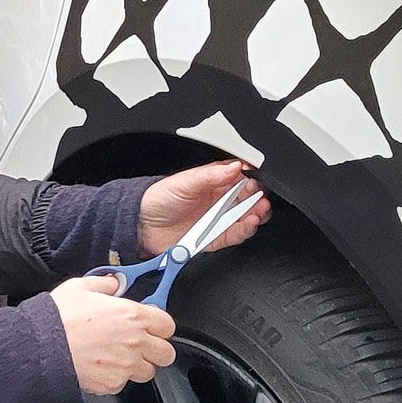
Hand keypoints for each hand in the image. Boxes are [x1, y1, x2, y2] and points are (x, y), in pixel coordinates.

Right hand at [50, 276, 176, 394]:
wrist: (40, 347)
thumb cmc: (58, 318)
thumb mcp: (80, 287)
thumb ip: (104, 283)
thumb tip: (113, 283)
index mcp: (132, 315)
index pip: (167, 325)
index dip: (160, 325)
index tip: (151, 325)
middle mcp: (134, 342)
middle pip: (166, 353)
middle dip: (156, 349)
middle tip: (141, 344)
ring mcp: (125, 365)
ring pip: (147, 371)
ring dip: (137, 365)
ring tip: (117, 357)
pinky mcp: (112, 383)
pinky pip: (123, 383)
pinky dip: (115, 377)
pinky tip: (100, 366)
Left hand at [138, 160, 270, 258]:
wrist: (142, 227)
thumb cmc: (158, 200)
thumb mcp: (184, 182)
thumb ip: (210, 175)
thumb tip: (236, 165)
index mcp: (214, 181)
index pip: (241, 176)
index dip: (252, 176)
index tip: (256, 177)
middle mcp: (220, 199)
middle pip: (249, 196)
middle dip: (258, 195)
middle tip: (258, 194)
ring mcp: (220, 219)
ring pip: (248, 215)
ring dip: (257, 212)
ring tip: (259, 208)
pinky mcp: (217, 237)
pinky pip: (237, 234)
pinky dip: (246, 229)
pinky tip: (250, 221)